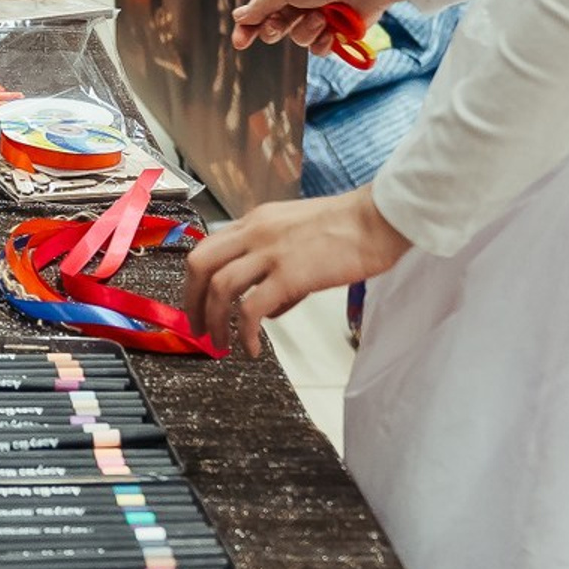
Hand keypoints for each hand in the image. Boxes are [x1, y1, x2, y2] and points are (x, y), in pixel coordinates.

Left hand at [181, 187, 410, 357]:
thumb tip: (268, 310)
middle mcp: (255, 233)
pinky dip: (246, 333)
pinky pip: (252, 309)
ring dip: (214, 322)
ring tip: (221, 345)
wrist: (377, 220)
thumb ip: (275, 266)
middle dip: (191, 302)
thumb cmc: (347, 228)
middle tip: (197, 329)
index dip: (195, 282)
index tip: (196, 305)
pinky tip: (253, 348)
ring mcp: (271, 252)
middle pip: (200, 265)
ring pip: (219, 288)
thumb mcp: (297, 236)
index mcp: (255, 222)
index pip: (207, 248)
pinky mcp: (290, 275)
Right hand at [229, 0, 398, 55]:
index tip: (239, 42)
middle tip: (279, 26)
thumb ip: (260, 5)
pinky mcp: (339, 31)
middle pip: (277, 26)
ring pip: (299, 38)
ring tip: (320, 17)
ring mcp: (322, 15)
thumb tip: (239, 17)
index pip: (262, 7)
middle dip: (276, 29)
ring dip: (305, 30)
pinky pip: (320, 47)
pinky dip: (324, 41)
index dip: (249, 25)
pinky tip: (332, 32)